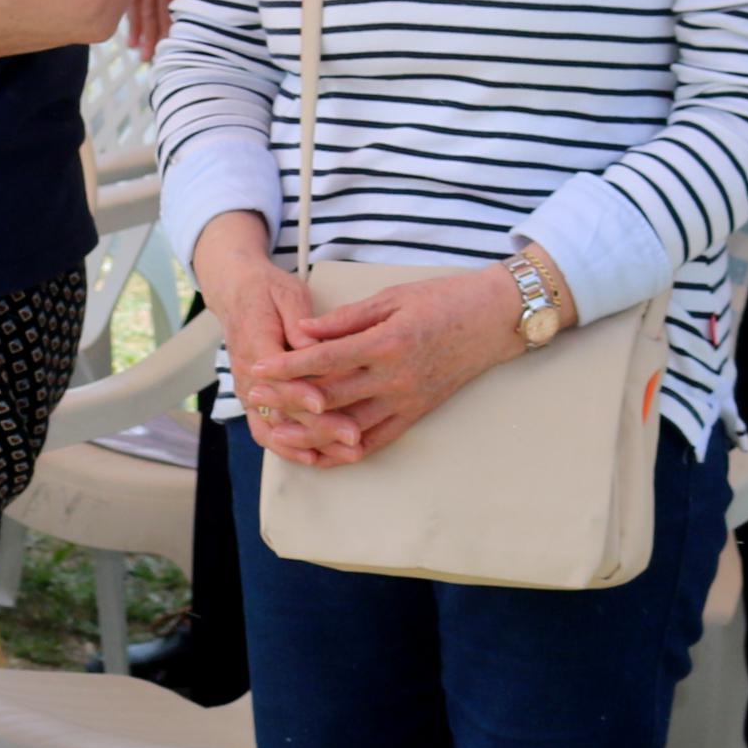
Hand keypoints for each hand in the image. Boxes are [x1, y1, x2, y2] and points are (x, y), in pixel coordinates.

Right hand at [192, 219, 347, 463]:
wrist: (236, 294)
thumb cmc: (268, 292)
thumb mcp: (287, 294)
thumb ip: (301, 323)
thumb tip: (315, 348)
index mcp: (256, 344)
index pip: (277, 376)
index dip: (300, 392)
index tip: (324, 403)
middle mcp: (248, 375)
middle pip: (282, 410)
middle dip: (318, 426)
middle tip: (352, 436)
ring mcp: (249, 392)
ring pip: (275, 428)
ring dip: (310, 444)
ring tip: (345, 453)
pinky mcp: (255, 401)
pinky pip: (268, 432)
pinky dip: (290, 449)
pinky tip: (318, 459)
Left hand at [240, 265, 541, 462]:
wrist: (493, 321)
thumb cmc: (442, 300)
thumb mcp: (391, 297)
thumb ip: (344, 319)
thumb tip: (302, 332)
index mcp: (386, 343)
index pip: (325, 360)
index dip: (287, 366)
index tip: (257, 367)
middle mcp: (395, 379)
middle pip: (330, 398)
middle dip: (288, 400)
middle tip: (254, 399)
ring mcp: (406, 402)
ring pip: (348, 429)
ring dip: (309, 433)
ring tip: (276, 431)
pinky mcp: (415, 415)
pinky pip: (375, 441)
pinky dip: (344, 450)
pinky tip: (318, 450)